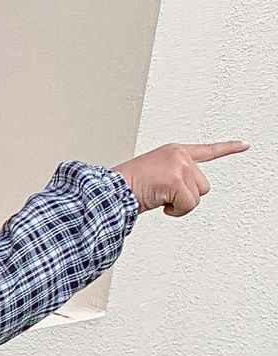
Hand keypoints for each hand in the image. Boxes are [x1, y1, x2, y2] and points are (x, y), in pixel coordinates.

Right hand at [113, 140, 251, 216]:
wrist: (110, 190)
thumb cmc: (126, 187)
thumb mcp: (154, 175)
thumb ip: (175, 178)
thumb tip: (183, 196)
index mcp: (173, 152)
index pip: (207, 150)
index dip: (228, 148)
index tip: (245, 144)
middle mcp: (179, 155)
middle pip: (203, 185)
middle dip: (185, 196)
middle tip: (163, 196)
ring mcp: (179, 166)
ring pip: (197, 196)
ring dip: (180, 204)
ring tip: (159, 199)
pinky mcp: (176, 180)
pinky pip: (188, 205)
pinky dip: (176, 211)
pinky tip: (160, 205)